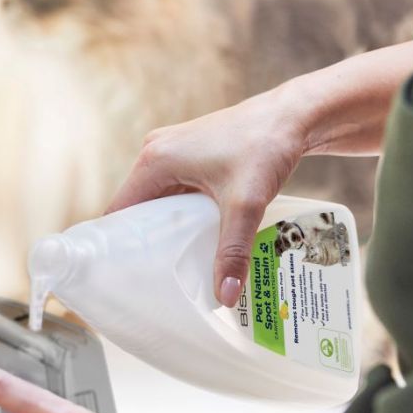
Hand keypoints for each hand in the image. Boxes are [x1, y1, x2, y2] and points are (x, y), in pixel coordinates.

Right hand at [107, 87, 306, 306]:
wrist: (293, 116)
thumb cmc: (264, 146)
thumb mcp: (245, 204)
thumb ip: (232, 251)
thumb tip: (224, 297)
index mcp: (155, 160)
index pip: (120, 212)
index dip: (119, 245)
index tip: (126, 276)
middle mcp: (157, 152)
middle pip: (137, 208)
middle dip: (146, 242)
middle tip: (155, 280)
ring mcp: (173, 151)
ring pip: (158, 201)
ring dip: (166, 229)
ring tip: (174, 266)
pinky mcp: (191, 154)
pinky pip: (174, 191)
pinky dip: (182, 214)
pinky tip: (196, 239)